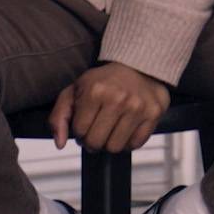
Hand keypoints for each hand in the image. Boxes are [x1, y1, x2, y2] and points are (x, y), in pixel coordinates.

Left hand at [49, 62, 170, 152]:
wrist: (138, 65)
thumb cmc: (103, 81)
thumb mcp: (74, 91)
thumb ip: (59, 117)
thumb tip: (60, 144)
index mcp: (95, 91)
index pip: (80, 132)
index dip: (80, 131)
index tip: (86, 122)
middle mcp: (118, 98)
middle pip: (96, 143)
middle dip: (93, 140)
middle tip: (98, 128)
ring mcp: (138, 107)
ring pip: (115, 147)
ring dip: (111, 142)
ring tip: (112, 128)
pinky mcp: (154, 113)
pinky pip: (135, 144)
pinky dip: (129, 141)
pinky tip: (126, 128)